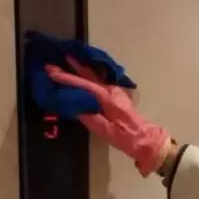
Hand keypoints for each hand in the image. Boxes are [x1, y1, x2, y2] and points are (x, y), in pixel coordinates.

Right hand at [47, 57, 171, 175]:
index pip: (84, 85)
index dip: (67, 78)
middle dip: (72, 69)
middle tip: (55, 63)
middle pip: (89, 76)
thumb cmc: (127, 138)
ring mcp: (115, 92)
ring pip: (95, 76)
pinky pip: (99, 81)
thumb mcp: (106, 131)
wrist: (146, 140)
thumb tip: (74, 107)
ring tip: (68, 59)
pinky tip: (84, 71)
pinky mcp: (116, 96)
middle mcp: (111, 90)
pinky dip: (89, 75)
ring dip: (81, 68)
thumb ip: (90, 118)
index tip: (52, 72)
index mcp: (108, 98)